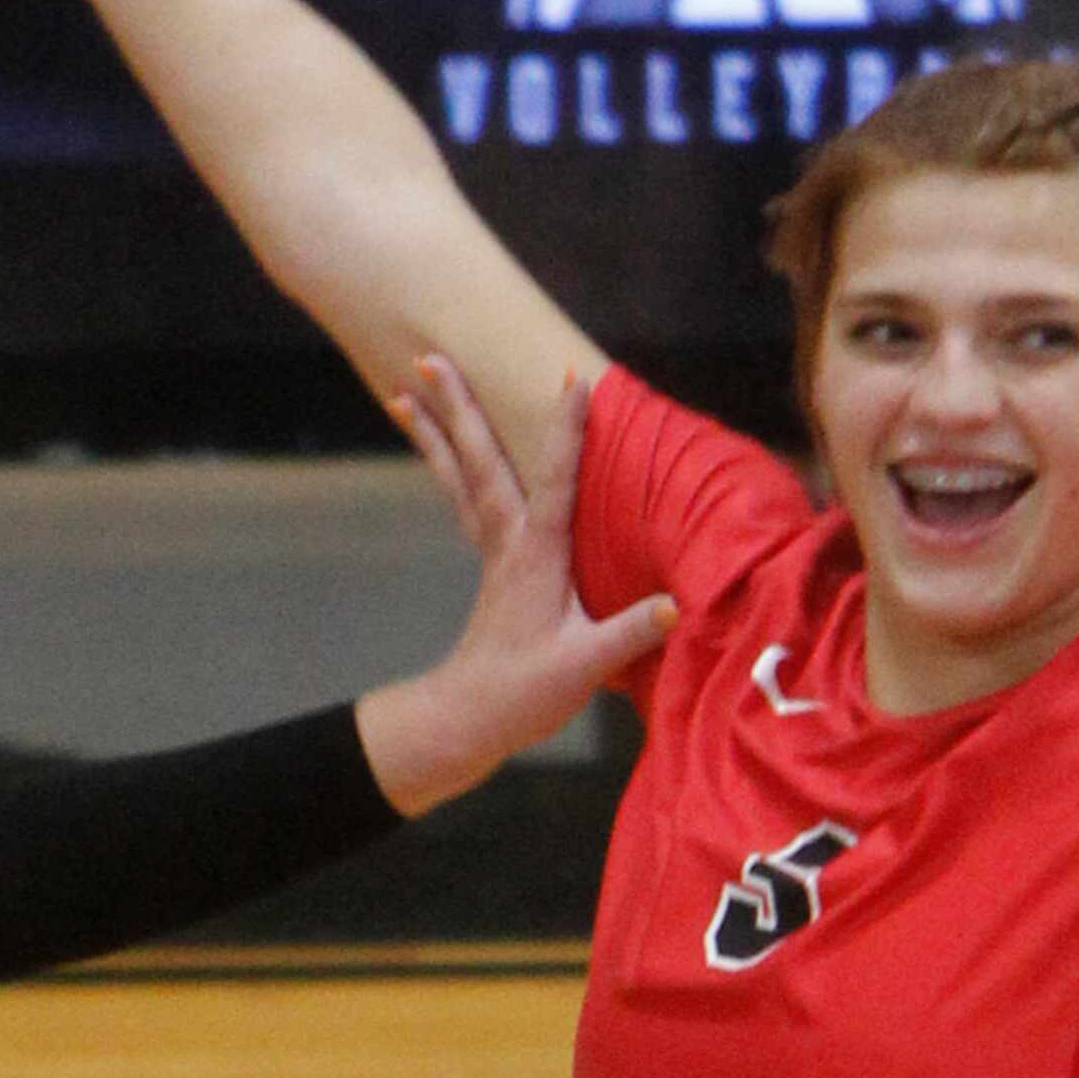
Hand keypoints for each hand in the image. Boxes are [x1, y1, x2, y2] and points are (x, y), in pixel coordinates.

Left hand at [355, 361, 674, 816]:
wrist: (467, 720)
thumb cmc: (525, 692)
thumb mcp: (584, 665)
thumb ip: (630, 632)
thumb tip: (675, 603)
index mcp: (535, 555)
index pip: (555, 480)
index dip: (567, 430)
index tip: (573, 380)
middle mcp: (508, 542)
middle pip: (479, 461)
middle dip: (456, 408)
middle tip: (427, 356)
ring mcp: (494, 551)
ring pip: (460, 475)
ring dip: (435, 430)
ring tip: (403, 390)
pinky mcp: (491, 565)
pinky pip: (464, 497)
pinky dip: (449, 465)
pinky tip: (443, 450)